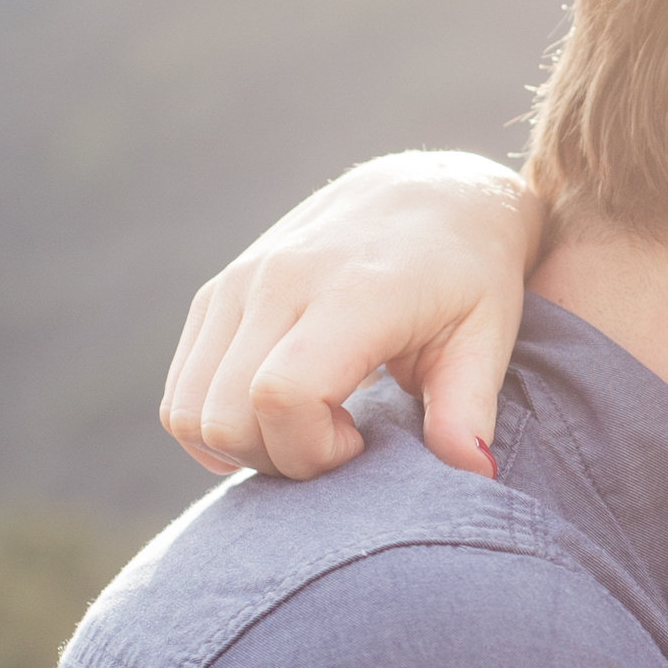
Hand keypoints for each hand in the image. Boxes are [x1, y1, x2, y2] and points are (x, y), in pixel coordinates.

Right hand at [160, 151, 542, 480]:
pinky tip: (277, 416)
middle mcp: (279, 280)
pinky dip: (216, 424)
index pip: (282, 394)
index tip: (362, 443)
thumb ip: (470, 409)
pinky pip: (180, 391)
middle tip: (339, 443)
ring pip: (188, 411)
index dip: (313, 449)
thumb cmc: (468, 275)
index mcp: (351, 291)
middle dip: (279, 460)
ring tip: (309, 427)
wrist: (427, 194)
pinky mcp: (215, 295)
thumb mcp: (488, 338)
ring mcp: (237, 284)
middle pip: (226, 417)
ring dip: (243, 446)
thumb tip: (471, 473)